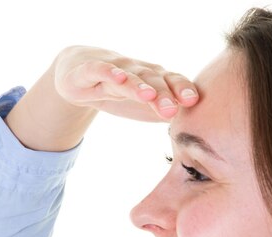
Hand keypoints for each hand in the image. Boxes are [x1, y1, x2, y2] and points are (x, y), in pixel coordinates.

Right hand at [5, 46, 199, 151]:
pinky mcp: (88, 70)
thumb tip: (193, 133)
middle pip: (153, 80)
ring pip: (128, 76)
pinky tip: (118, 78)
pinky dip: (108, 72)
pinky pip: (99, 70)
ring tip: (148, 95)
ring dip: (139, 85)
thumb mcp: (143, 104)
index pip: (172, 81)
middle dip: (163, 94)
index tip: (193, 101)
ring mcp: (114, 68)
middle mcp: (137, 70)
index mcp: (154, 78)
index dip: (182, 89)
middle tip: (171, 110)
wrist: (78, 71)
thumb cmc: (120, 91)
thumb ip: (166, 114)